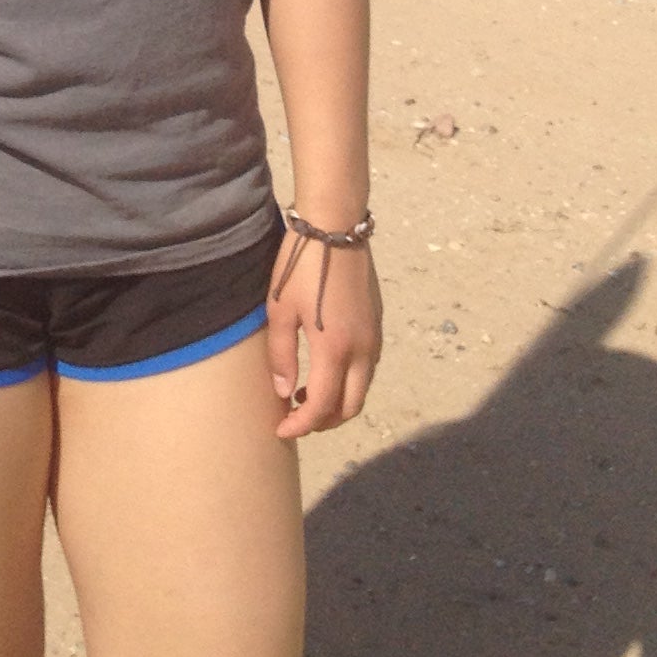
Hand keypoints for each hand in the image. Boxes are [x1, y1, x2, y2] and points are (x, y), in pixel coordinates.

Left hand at [266, 226, 380, 440]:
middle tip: (296, 417)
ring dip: (338, 401)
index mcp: (335, 350)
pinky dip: (349, 381)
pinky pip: (368, 367)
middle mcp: (362, 350)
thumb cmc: (300, 266)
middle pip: (350, 406)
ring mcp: (374, 337)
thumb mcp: (279, 310)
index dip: (301, 424)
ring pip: (363, 388)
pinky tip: (325, 368)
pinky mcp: (377, 323)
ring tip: (305, 393)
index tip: (281, 429)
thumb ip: (281, 356)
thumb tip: (284, 392)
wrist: (335, 227)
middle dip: (324, 421)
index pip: (321, 406)